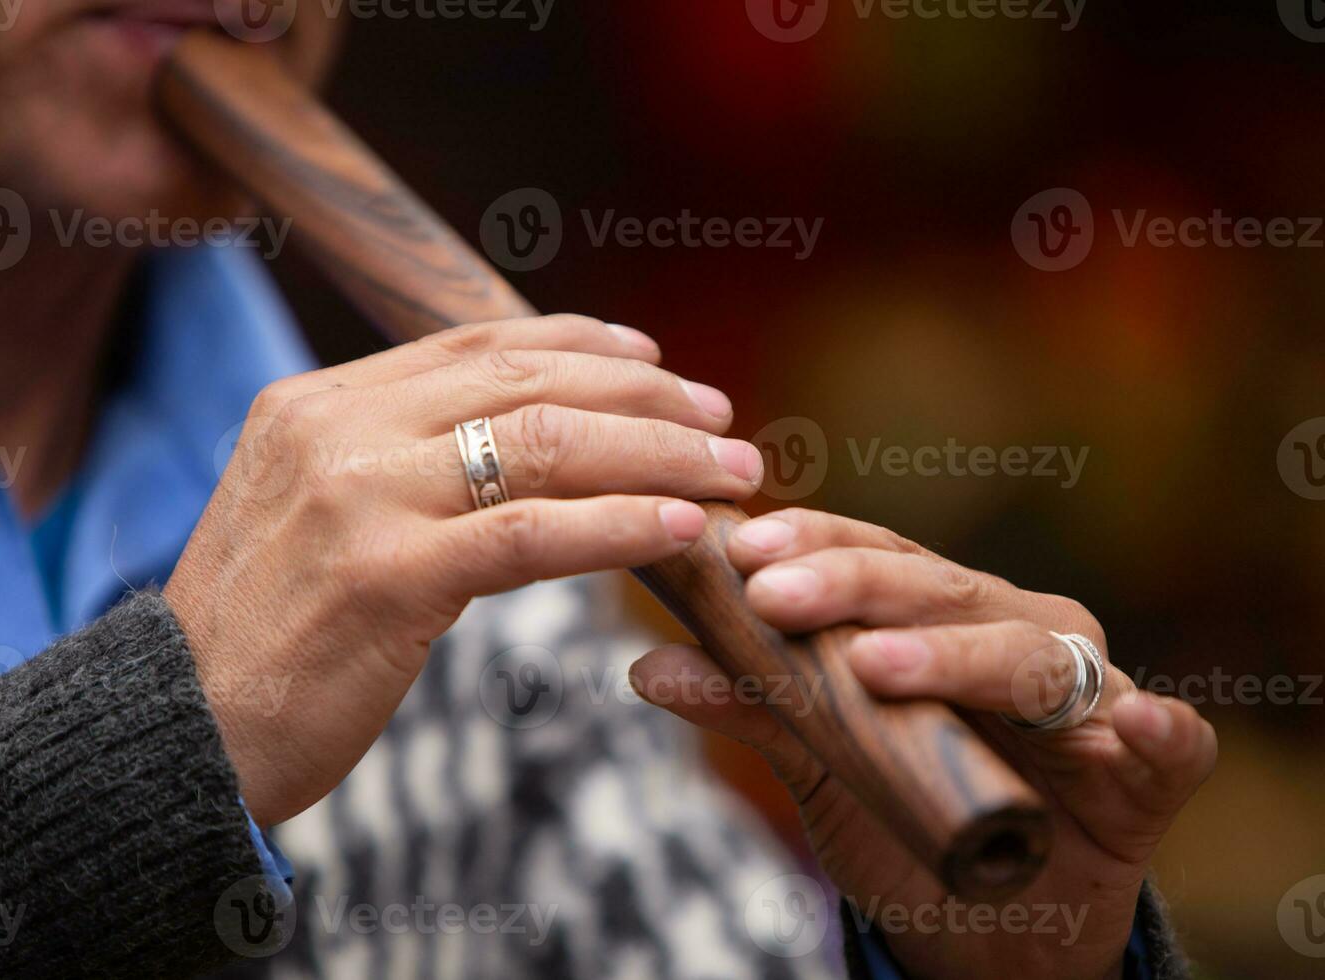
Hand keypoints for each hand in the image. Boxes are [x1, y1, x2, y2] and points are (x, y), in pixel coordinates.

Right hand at [165, 315, 765, 827]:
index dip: (581, 345)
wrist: (178, 735)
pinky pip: (529, 534)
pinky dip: (618, 525)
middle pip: (524, 382)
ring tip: (730, 475)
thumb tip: (524, 446)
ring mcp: (356, 496)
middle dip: (643, 399)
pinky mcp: (384, 575)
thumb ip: (399, 463)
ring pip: (541, 446)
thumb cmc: (268, 636)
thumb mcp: (318, 515)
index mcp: (316, 401)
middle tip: (722, 422)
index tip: (658, 364)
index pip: (475, 345)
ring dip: (655, 457)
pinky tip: (681, 531)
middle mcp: (333, 426)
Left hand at [630, 507, 1215, 979]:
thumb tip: (649, 665)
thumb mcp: (825, 762)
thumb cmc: (911, 816)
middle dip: (854, 587)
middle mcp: (1019, 632)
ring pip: (1032, 656)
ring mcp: (1089, 695)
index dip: (813, 546)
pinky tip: (1135, 722)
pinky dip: (1159, 731)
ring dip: (959, 657)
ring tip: (880, 665)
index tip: (738, 548)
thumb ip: (759, 706)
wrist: (996, 922)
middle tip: (774, 594)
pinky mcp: (1148, 772)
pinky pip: (1170, 746)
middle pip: (941, 590)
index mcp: (944, 614)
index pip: (878, 558)